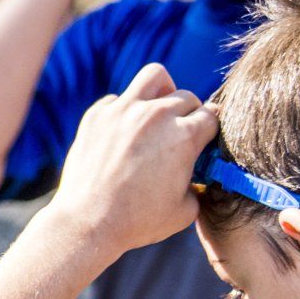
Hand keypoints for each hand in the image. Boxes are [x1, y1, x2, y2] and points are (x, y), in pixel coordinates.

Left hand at [43, 63, 218, 255]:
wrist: (87, 222)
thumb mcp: (186, 209)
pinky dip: (124, 110)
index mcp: (184, 136)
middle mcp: (155, 116)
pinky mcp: (96, 115)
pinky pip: (117, 99)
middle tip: (178, 135)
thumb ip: (199, 183)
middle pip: (186, 98)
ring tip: (158, 110)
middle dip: (189, 114)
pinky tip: (123, 131)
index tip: (204, 142)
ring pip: (155, 76)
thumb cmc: (138, 221)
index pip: (212, 115)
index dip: (210, 130)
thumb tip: (199, 175)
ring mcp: (123, 111)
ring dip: (163, 90)